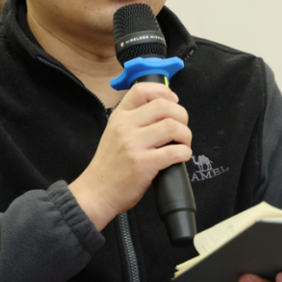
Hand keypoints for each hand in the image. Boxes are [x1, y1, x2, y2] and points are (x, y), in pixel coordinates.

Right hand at [69, 83, 191, 229]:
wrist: (96, 191)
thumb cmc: (109, 164)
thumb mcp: (114, 132)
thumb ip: (134, 119)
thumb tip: (165, 109)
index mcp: (119, 116)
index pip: (142, 90)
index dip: (163, 91)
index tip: (173, 101)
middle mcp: (125, 126)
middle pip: (163, 106)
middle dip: (181, 116)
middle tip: (182, 128)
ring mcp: (133, 144)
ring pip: (172, 126)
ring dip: (185, 135)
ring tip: (183, 143)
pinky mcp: (142, 164)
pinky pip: (174, 152)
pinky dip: (184, 153)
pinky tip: (181, 156)